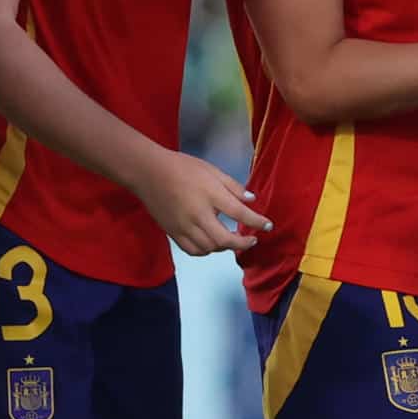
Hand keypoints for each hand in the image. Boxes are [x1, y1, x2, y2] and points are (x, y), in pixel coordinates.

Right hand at [130, 148, 271, 255]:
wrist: (149, 173)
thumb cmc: (183, 168)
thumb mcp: (213, 171)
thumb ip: (233, 187)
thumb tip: (252, 200)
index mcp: (211, 196)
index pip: (240, 214)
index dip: (257, 222)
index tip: (268, 226)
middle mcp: (197, 216)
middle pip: (224, 239)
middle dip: (242, 243)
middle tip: (252, 240)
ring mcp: (183, 227)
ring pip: (208, 248)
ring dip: (224, 247)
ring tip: (233, 241)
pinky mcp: (172, 233)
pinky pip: (193, 250)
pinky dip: (206, 251)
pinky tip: (212, 245)